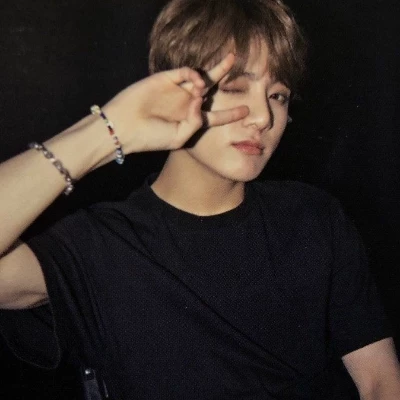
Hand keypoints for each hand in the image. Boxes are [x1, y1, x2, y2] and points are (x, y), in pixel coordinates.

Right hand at [102, 54, 248, 152]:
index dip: (230, 113)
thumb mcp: (180, 137)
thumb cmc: (152, 138)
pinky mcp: (165, 79)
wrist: (126, 127)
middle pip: (211, 88)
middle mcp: (186, 103)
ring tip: (203, 86)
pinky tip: (196, 82)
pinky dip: (193, 74)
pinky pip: (185, 72)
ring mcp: (176, 90)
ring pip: (199, 76)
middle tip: (235, 60)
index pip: (215, 116)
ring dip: (209, 75)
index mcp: (191, 120)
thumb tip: (201, 100)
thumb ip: (196, 122)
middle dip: (223, 74)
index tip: (246, 110)